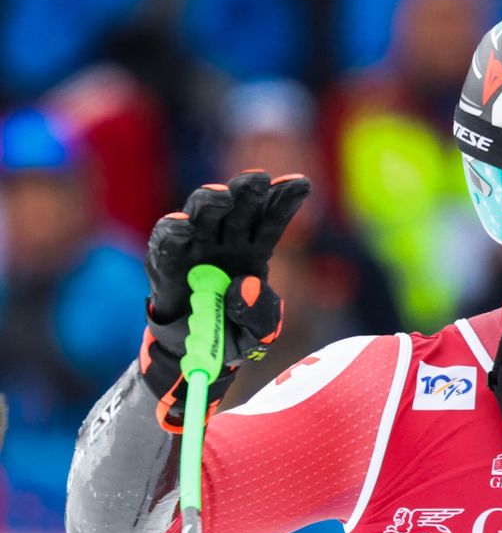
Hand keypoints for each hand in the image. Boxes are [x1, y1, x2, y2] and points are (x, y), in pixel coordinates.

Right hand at [140, 171, 310, 430]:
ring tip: (222, 197)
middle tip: (258, 179)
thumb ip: (260, 315)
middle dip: (249, 191)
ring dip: (211, 201)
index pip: (272, 220)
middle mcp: (226, 241)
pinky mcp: (167, 260)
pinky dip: (174, 231)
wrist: (195, 352)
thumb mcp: (257, 334)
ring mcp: (196, 246)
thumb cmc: (231, 333)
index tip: (302, 184)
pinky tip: (183, 224)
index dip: (285, 200)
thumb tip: (245, 285)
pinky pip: (168, 241)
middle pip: (240, 209)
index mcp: (255, 251)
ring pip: (204, 214)